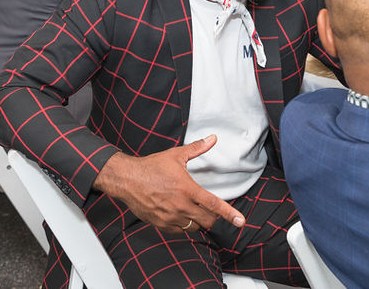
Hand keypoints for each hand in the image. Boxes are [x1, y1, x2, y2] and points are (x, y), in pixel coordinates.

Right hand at [93, 135, 244, 233]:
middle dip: (213, 216)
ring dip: (199, 221)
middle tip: (210, 208)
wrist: (127, 179)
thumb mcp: (176, 155)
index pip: (214, 204)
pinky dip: (185, 225)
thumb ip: (197, 148)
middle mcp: (180, 206)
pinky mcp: (161, 224)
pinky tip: (182, 215)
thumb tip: (213, 138)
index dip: (230, 213)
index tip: (241, 221)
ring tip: (195, 210)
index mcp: (187, 189)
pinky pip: (181, 231)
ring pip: (195, 227)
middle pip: (208, 220)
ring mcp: (170, 217)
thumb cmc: (151, 166)